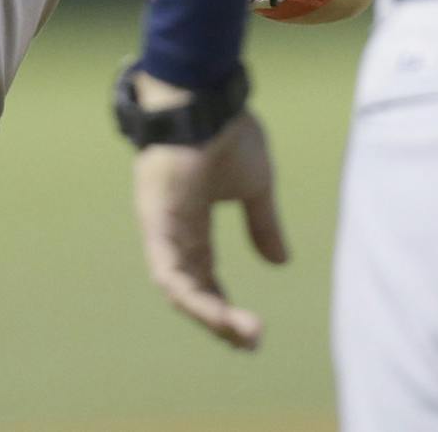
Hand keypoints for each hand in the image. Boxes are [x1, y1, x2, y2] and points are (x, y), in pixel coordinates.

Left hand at [132, 96, 287, 349]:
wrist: (204, 95)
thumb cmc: (225, 130)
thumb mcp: (255, 186)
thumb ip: (261, 223)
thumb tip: (280, 263)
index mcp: (192, 224)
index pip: (204, 278)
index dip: (225, 307)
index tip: (253, 331)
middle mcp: (172, 231)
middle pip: (192, 289)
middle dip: (220, 320)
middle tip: (251, 342)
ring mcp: (161, 226)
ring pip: (179, 287)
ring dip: (210, 314)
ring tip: (243, 334)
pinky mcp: (157, 219)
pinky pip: (167, 268)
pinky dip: (189, 294)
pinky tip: (215, 314)